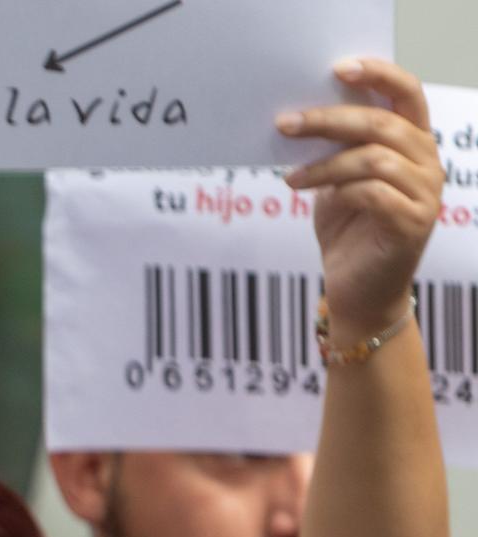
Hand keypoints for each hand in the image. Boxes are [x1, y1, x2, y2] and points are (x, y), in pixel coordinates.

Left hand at [282, 59, 443, 342]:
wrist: (357, 291)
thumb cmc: (347, 232)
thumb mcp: (335, 183)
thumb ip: (333, 150)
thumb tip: (299, 118)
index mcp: (413, 144)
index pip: (407, 95)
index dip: (379, 75)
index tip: (339, 68)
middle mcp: (428, 163)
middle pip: (382, 124)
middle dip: (330, 120)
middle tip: (286, 124)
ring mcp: (425, 193)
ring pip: (374, 158)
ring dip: (324, 164)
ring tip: (290, 178)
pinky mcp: (412, 223)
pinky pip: (373, 192)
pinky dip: (337, 191)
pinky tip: (310, 197)